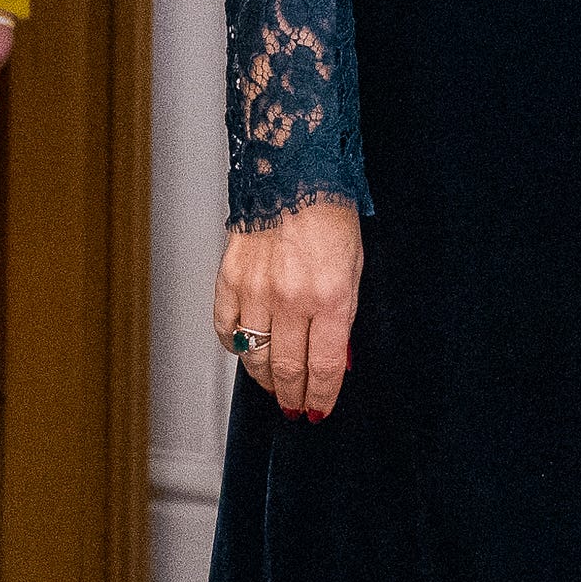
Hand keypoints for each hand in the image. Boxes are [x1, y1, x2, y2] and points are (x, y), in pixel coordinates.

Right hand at [213, 195, 363, 418]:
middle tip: (295, 407)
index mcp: (331, 296)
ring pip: (253, 358)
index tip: (319, 409)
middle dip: (293, 397)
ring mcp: (256, 291)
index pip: (323, 368)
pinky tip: (245, 349)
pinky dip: (235, 345)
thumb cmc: (330, 213)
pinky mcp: (229, 279)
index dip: (321, 396)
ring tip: (273, 386)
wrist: (294, 172)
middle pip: (287, 370)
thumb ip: (344, 317)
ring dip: (264, 380)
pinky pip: (225, 329)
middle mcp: (292, 299)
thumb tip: (335, 360)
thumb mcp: (355, 267)